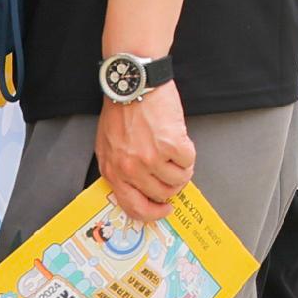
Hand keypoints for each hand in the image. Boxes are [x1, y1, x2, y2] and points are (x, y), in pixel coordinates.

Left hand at [95, 84, 196, 227]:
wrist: (133, 83)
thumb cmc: (121, 109)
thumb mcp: (109, 145)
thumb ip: (120, 169)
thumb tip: (140, 187)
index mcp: (113, 170)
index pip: (133, 207)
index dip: (152, 213)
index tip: (163, 210)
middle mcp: (131, 169)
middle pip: (161, 195)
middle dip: (172, 186)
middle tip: (174, 173)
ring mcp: (150, 158)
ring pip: (178, 180)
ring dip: (182, 169)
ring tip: (177, 153)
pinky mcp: (170, 145)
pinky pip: (189, 161)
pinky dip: (188, 153)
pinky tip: (180, 141)